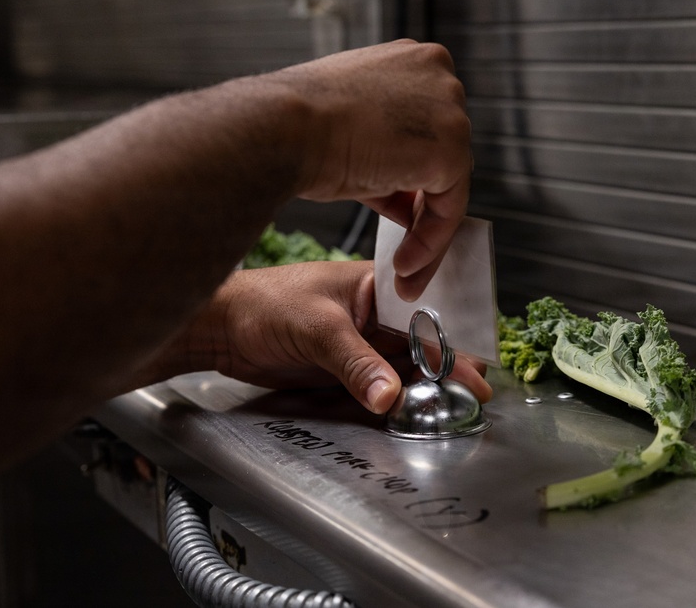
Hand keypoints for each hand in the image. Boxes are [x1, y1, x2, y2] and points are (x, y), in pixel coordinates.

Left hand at [163, 260, 490, 413]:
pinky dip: (399, 397)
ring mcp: (361, 342)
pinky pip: (381, 383)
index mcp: (376, 285)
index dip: (455, 333)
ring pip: (405, 366)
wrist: (218, 329)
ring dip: (428, 385)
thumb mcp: (317, 328)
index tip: (477, 360)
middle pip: (423, 342)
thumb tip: (390, 395)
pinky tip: (418, 409)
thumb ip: (355, 363)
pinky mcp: (347, 368)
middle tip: (475, 393)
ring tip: (456, 406)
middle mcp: (375, 313)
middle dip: (450, 365)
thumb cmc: (262, 305)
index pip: (427, 308)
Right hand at [269, 40, 472, 300]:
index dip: (413, 172)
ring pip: (449, 185)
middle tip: (405, 247)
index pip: (428, 127)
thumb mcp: (350, 132)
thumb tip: (408, 201)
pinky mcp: (450, 151)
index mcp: (413, 60)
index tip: (399, 210)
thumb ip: (387, 156)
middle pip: (444, 153)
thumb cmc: (294, 127)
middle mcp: (439, 73)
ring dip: (427, 230)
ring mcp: (450, 109)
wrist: (277, 128)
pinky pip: (448, 210)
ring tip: (403, 267)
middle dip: (423, 202)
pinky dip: (429, 243)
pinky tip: (405, 266)